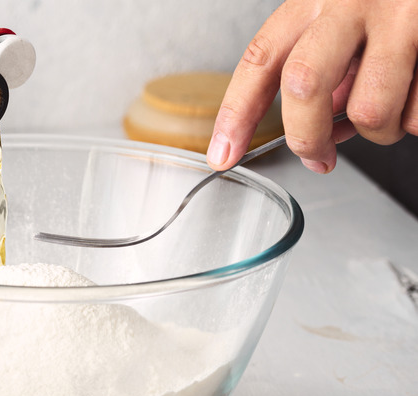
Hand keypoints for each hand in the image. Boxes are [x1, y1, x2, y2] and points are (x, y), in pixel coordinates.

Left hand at [207, 0, 417, 173]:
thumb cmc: (396, 3)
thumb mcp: (346, 22)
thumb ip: (326, 69)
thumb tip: (320, 135)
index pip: (260, 59)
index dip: (236, 113)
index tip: (221, 154)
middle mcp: (353, 0)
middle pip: (303, 87)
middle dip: (306, 136)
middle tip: (317, 155)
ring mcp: (403, 15)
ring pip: (370, 110)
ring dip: (379, 131)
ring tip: (394, 105)